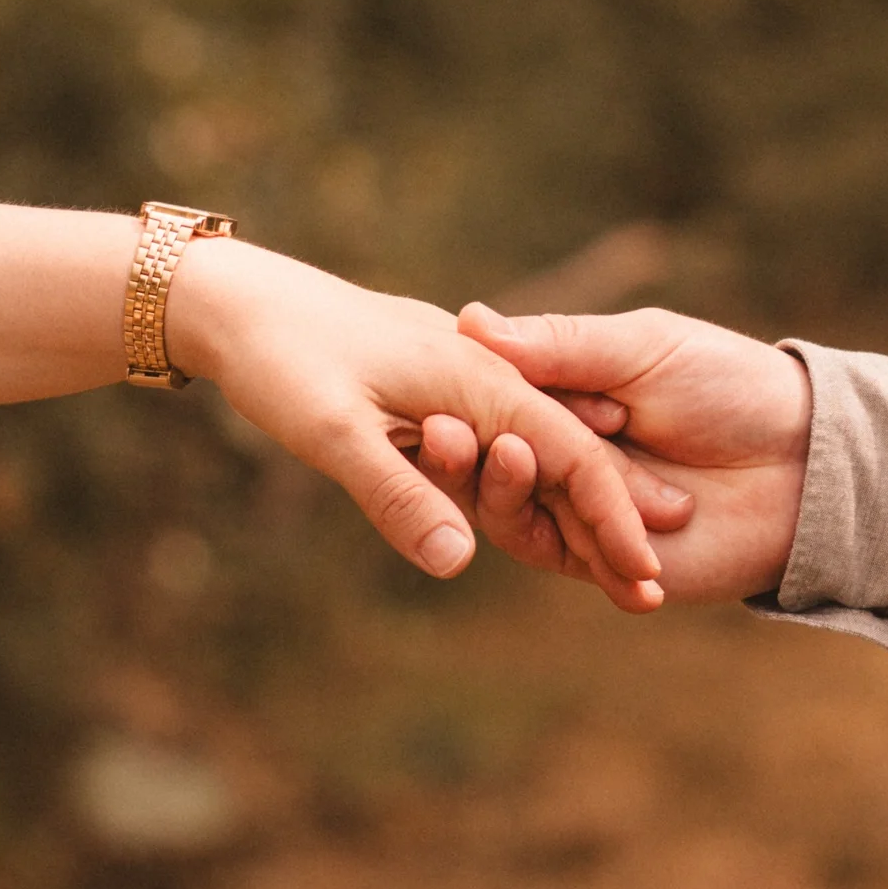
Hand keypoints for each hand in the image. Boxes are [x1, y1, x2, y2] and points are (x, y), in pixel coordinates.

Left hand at [165, 239, 666, 609]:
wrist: (234, 296)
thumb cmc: (281, 356)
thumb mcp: (333, 433)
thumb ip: (399, 494)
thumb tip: (458, 565)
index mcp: (480, 380)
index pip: (574, 458)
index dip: (615, 523)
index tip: (647, 582)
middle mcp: (484, 376)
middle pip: (572, 457)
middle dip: (617, 522)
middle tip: (653, 592)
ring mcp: (462, 378)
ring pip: (542, 449)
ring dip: (583, 506)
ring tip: (619, 564)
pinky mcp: (436, 386)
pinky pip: (506, 439)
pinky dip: (535, 480)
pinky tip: (545, 510)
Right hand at [417, 304, 812, 603]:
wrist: (803, 464)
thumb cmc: (731, 387)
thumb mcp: (645, 348)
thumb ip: (562, 346)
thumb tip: (471, 322)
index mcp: (556, 392)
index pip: (489, 393)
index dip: (464, 391)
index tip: (437, 378)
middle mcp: (552, 451)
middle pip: (485, 452)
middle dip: (465, 443)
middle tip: (440, 429)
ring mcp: (571, 507)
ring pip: (510, 504)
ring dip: (502, 485)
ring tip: (512, 456)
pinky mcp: (598, 558)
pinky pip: (559, 553)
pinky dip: (557, 537)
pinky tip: (557, 518)